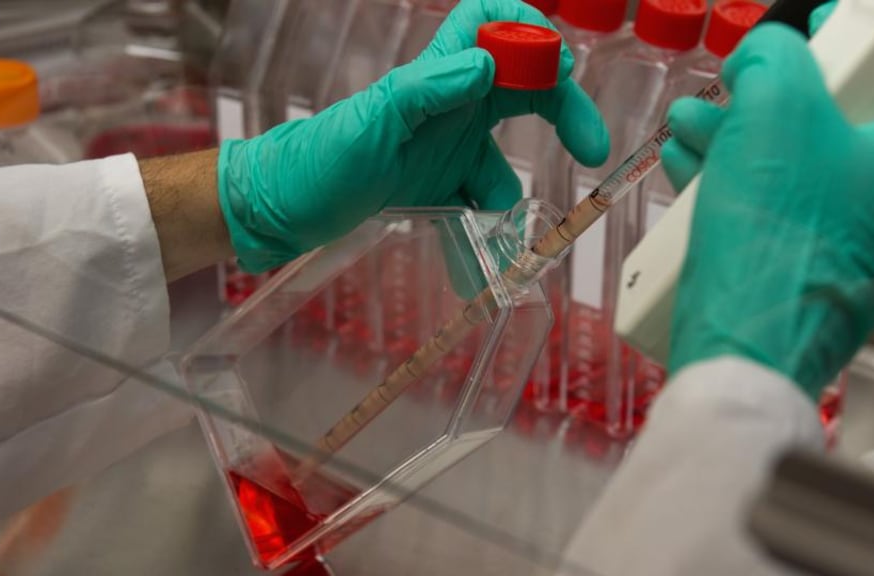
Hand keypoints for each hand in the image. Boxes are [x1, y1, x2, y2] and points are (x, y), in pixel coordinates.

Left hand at [218, 0, 609, 272]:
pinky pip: (476, 207)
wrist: (281, 211)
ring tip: (504, 245)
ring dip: (510, 201)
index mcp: (434, 77)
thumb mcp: (372, 125)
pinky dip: (482, 235)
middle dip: (563, 112)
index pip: (488, 23)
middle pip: (522, 89)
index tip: (557, 67)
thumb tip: (487, 65)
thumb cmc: (317, 160)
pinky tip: (475, 267)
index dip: (527, 30)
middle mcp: (447, 106)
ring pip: (503, 163)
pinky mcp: (435, 189)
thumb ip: (427, 91)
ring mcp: (443, 149)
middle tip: (592, 151)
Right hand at [660, 19, 873, 398]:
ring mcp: (855, 250)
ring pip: (796, 169)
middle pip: (836, 123)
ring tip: (688, 125)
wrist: (744, 351)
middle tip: (730, 84)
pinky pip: (776, 213)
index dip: (848, 45)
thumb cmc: (776, 234)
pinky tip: (688, 168)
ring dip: (737, 139)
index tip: (807, 33)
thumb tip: (765, 56)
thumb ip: (775, 58)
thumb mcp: (774, 110)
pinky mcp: (807, 276)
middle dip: (767, 98)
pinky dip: (735, 185)